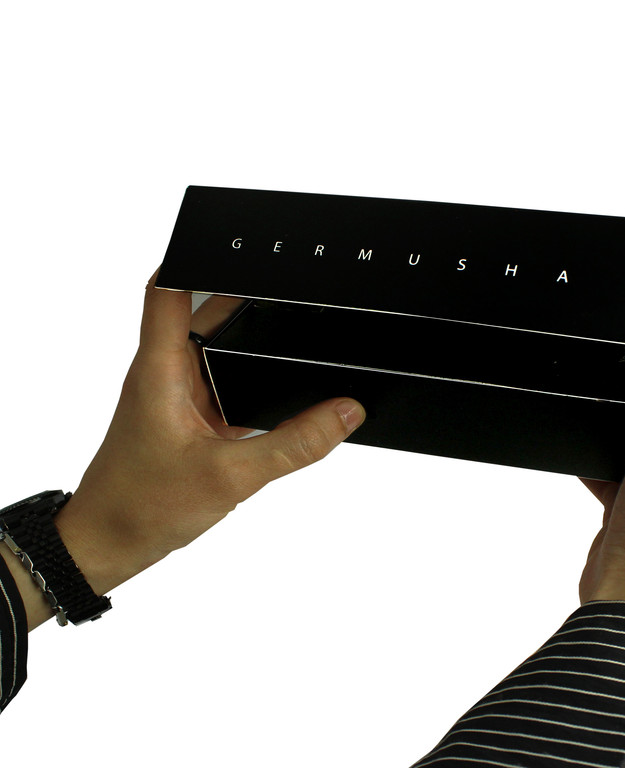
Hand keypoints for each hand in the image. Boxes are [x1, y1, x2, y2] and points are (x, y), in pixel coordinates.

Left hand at [34, 268, 364, 627]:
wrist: (109, 545)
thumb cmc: (141, 508)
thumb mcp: (231, 476)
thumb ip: (294, 445)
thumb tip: (345, 413)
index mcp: (161, 369)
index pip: (170, 290)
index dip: (199, 260)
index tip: (242, 249)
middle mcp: (166, 373)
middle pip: (203, 313)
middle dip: (243, 300)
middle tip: (287, 295)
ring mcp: (176, 396)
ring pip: (215, 350)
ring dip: (247, 344)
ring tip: (290, 337)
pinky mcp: (187, 418)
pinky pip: (223, 384)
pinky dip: (249, 381)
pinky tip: (277, 392)